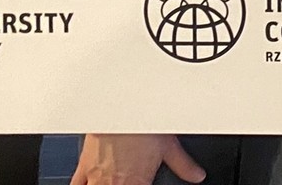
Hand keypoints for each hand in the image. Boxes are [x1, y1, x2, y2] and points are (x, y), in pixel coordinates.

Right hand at [71, 134, 203, 184]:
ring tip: (110, 184)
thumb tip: (197, 175)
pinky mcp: (83, 167)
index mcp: (138, 181)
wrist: (118, 105)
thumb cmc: (141, 121)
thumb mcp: (169, 144)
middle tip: (126, 183)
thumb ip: (183, 165)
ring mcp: (98, 176)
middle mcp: (116, 182)